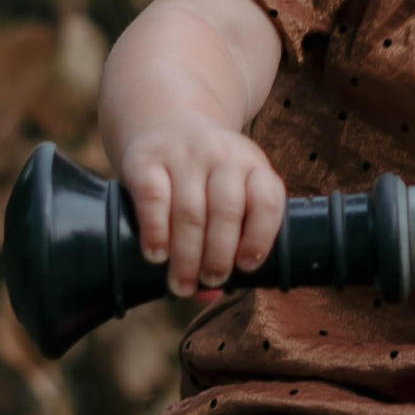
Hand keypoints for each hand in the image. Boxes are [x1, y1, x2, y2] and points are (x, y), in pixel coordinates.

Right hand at [119, 122, 286, 297]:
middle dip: (218, 255)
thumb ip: (226, 240)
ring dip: (186, 254)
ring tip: (181, 284)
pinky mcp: (146, 159)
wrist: (165, 118)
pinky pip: (153, 197)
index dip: (261, 236)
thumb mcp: (228, 191)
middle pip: (226, 210)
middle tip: (210, 280)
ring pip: (189, 210)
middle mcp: (222, 155)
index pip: (267, 199)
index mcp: (253, 165)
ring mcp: (183, 155)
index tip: (247, 266)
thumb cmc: (204, 175)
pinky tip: (156, 256)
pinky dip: (155, 231)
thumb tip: (208, 296)